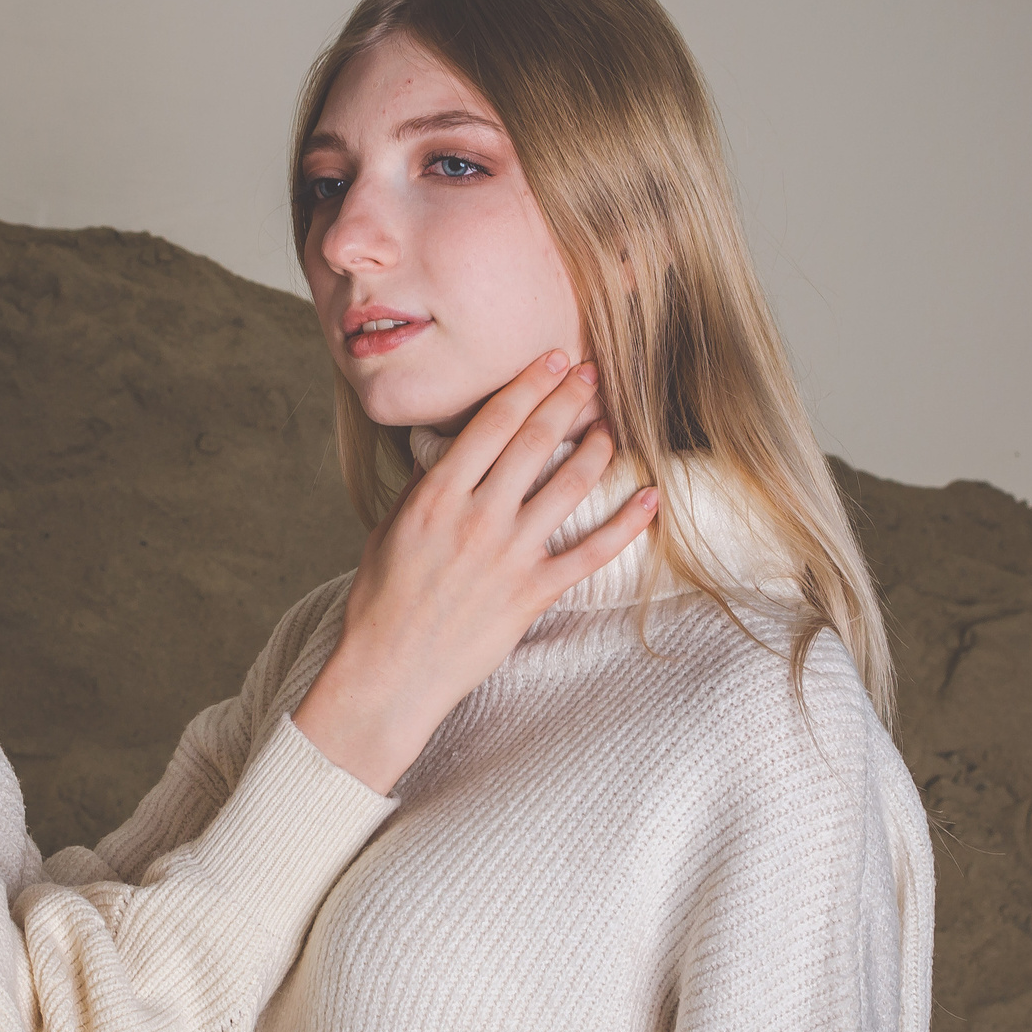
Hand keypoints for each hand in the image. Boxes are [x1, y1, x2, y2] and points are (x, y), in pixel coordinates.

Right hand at [291, 352, 656, 791]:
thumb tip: (448, 455)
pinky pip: (590, 553)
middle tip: (590, 373)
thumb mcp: (390, 530)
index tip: (552, 360)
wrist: (389, 671)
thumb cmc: (381, 602)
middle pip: (535, 442)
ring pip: (569, 486)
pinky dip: (626, 524)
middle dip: (567, 399)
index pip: (492, 423)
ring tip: (610, 428)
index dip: (528, 385)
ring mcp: (509, 555)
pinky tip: (650, 499)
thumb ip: (425, 489)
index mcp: (437, 495)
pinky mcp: (533, 593)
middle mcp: (478, 517)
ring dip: (597, 449)